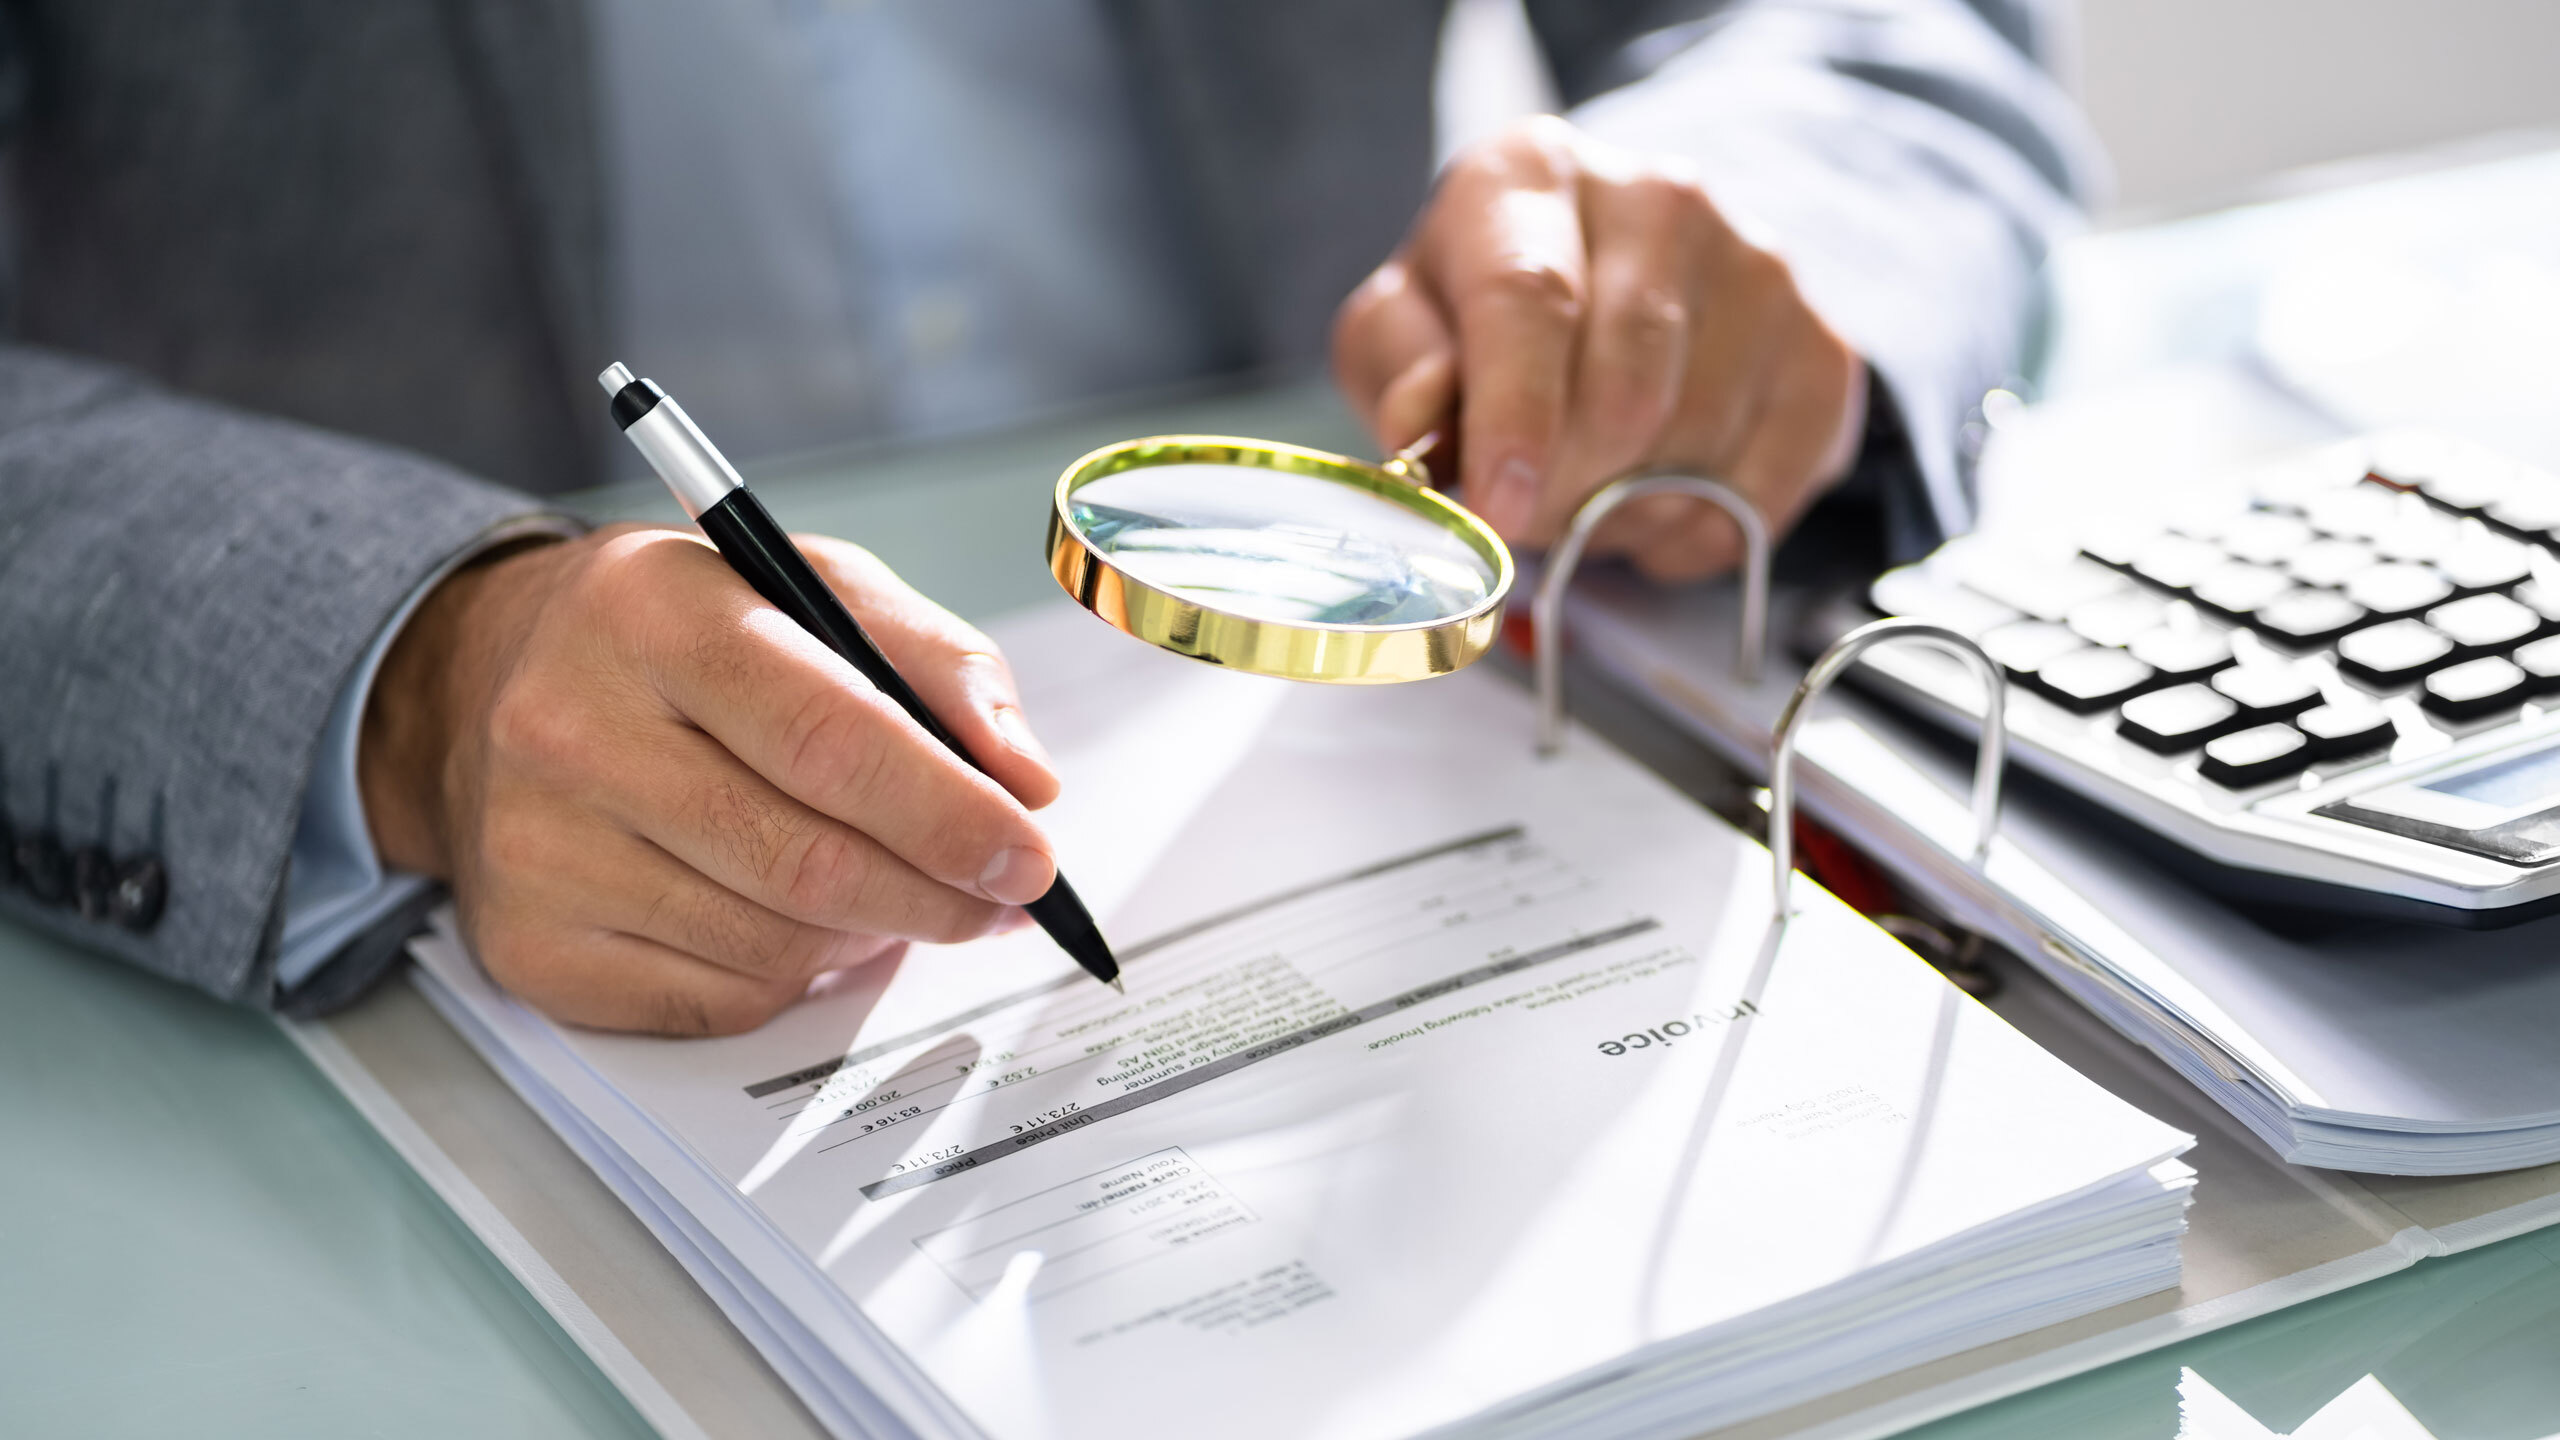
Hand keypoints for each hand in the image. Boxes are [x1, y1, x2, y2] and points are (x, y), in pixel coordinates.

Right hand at [359, 527, 1060, 1035]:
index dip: (947, 810)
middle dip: (937, 893)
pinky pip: (719, 998)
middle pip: (807, 859)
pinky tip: (805, 923)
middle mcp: (572, 728)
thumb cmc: (684, 632)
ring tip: (901, 893)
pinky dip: (796, 974)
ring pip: (774, 943)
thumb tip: (1024, 779)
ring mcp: (537, 848)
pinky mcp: (528, 947)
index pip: (827, 735)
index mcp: (654, 610)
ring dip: (873, 935)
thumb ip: (938, 663)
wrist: (483, 682)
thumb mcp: (812, 588)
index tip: (1031, 854)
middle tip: (1005, 897)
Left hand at [1333, 116, 1866, 581]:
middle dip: (1564, 487)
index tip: (1499, 506)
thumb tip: (1425, 424)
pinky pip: (1761, 488)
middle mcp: (1658, 197)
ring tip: (1587, 497)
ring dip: (1626, 515)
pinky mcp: (1821, 347)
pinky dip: (1697, 532)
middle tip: (1527, 512)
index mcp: (1532, 173)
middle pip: (1624, 388)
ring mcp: (1758, 266)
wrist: (1613, 280)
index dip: (1514, 419)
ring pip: (1695, 444)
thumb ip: (1402, 370)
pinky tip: (1655, 507)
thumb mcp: (1406, 327)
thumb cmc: (1486, 311)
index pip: (1532, 298)